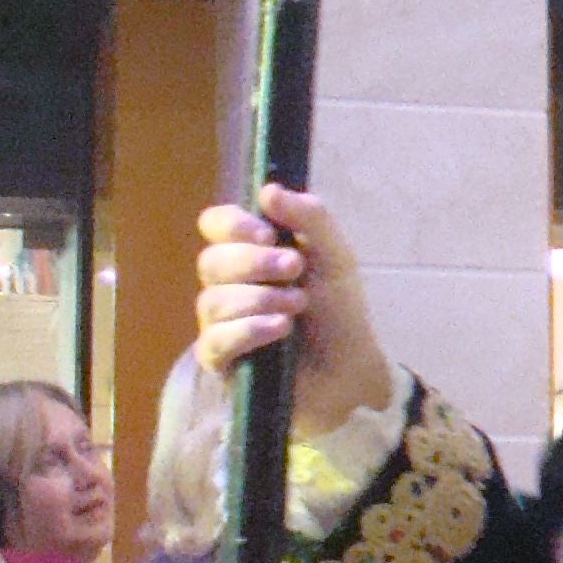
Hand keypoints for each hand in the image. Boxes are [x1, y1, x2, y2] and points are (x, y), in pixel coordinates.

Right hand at [196, 187, 393, 429]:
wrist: (352, 371)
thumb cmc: (340, 313)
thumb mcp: (336, 258)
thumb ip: (309, 218)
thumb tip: (267, 191)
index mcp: (252, 253)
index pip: (216, 225)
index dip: (232, 225)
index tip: (267, 235)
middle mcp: (230, 285)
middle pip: (210, 262)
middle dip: (253, 263)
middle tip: (295, 269)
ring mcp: (222, 324)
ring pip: (212, 302)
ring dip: (259, 299)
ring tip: (297, 307)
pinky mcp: (223, 362)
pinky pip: (214, 342)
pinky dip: (248, 330)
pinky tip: (280, 330)